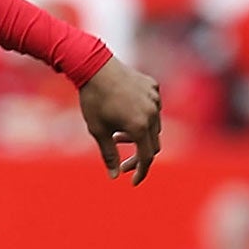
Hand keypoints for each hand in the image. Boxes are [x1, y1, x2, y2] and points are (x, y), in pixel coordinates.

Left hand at [79, 57, 162, 184]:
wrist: (94, 66)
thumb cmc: (93, 101)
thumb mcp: (98, 131)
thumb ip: (109, 155)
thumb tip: (114, 176)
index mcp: (140, 126)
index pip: (146, 157)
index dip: (141, 172)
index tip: (133, 181)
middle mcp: (153, 113)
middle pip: (153, 144)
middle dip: (139, 157)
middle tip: (122, 163)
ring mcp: (155, 98)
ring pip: (154, 126)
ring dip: (139, 136)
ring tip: (118, 136)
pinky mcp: (153, 87)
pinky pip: (153, 107)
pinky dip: (143, 117)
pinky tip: (125, 114)